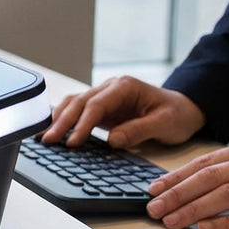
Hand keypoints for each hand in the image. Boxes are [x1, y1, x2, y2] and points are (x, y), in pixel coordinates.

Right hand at [42, 75, 204, 147]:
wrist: (184, 109)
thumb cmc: (177, 114)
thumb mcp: (165, 123)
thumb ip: (138, 130)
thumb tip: (112, 140)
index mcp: (124, 87)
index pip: (96, 105)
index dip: (82, 124)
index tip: (73, 142)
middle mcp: (110, 88)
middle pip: (78, 102)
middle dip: (62, 122)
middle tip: (48, 140)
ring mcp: (104, 97)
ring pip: (73, 104)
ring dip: (58, 120)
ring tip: (44, 136)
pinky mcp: (101, 109)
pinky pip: (78, 112)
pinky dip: (64, 120)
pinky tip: (54, 130)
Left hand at [146, 138, 228, 228]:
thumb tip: (197, 181)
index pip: (207, 161)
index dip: (177, 175)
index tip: (154, 188)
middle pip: (210, 177)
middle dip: (177, 193)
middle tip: (154, 208)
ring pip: (226, 195)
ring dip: (193, 209)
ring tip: (172, 221)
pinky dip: (226, 223)